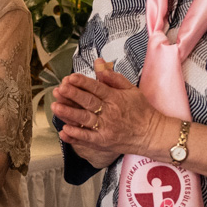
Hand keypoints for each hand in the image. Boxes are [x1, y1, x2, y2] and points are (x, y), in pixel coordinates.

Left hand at [52, 60, 167, 166]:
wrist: (151, 134)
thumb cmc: (141, 110)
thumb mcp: (131, 89)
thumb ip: (113, 77)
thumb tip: (99, 64)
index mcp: (116, 98)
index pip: (97, 88)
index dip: (83, 82)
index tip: (70, 77)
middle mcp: (110, 113)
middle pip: (89, 102)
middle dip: (72, 95)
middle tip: (60, 89)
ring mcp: (106, 128)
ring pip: (85, 119)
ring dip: (69, 113)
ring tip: (55, 106)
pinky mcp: (103, 142)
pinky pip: (87, 138)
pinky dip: (75, 135)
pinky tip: (64, 130)